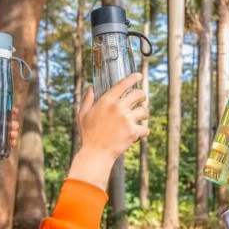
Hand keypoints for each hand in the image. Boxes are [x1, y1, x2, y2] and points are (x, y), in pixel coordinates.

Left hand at [0, 92, 19, 187]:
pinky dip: (13, 143)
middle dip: (15, 123)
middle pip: (10, 124)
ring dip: (16, 133)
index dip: (11, 111)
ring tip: (12, 134)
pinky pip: (10, 146)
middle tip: (13, 124)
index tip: (14, 110)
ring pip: (12, 134)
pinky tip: (12, 142)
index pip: (4, 115)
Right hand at [68, 73, 148, 190]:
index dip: (133, 78)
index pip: (123, 84)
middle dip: (142, 96)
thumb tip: (91, 88)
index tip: (139, 75)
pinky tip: (138, 133)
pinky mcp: (133, 132)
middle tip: (141, 100)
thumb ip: (87, 100)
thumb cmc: (88, 135)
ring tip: (138, 120)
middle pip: (139, 94)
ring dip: (143, 115)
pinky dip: (143, 131)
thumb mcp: (83, 115)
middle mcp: (118, 108)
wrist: (95, 153)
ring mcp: (127, 119)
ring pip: (144, 111)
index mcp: (107, 101)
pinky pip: (145, 128)